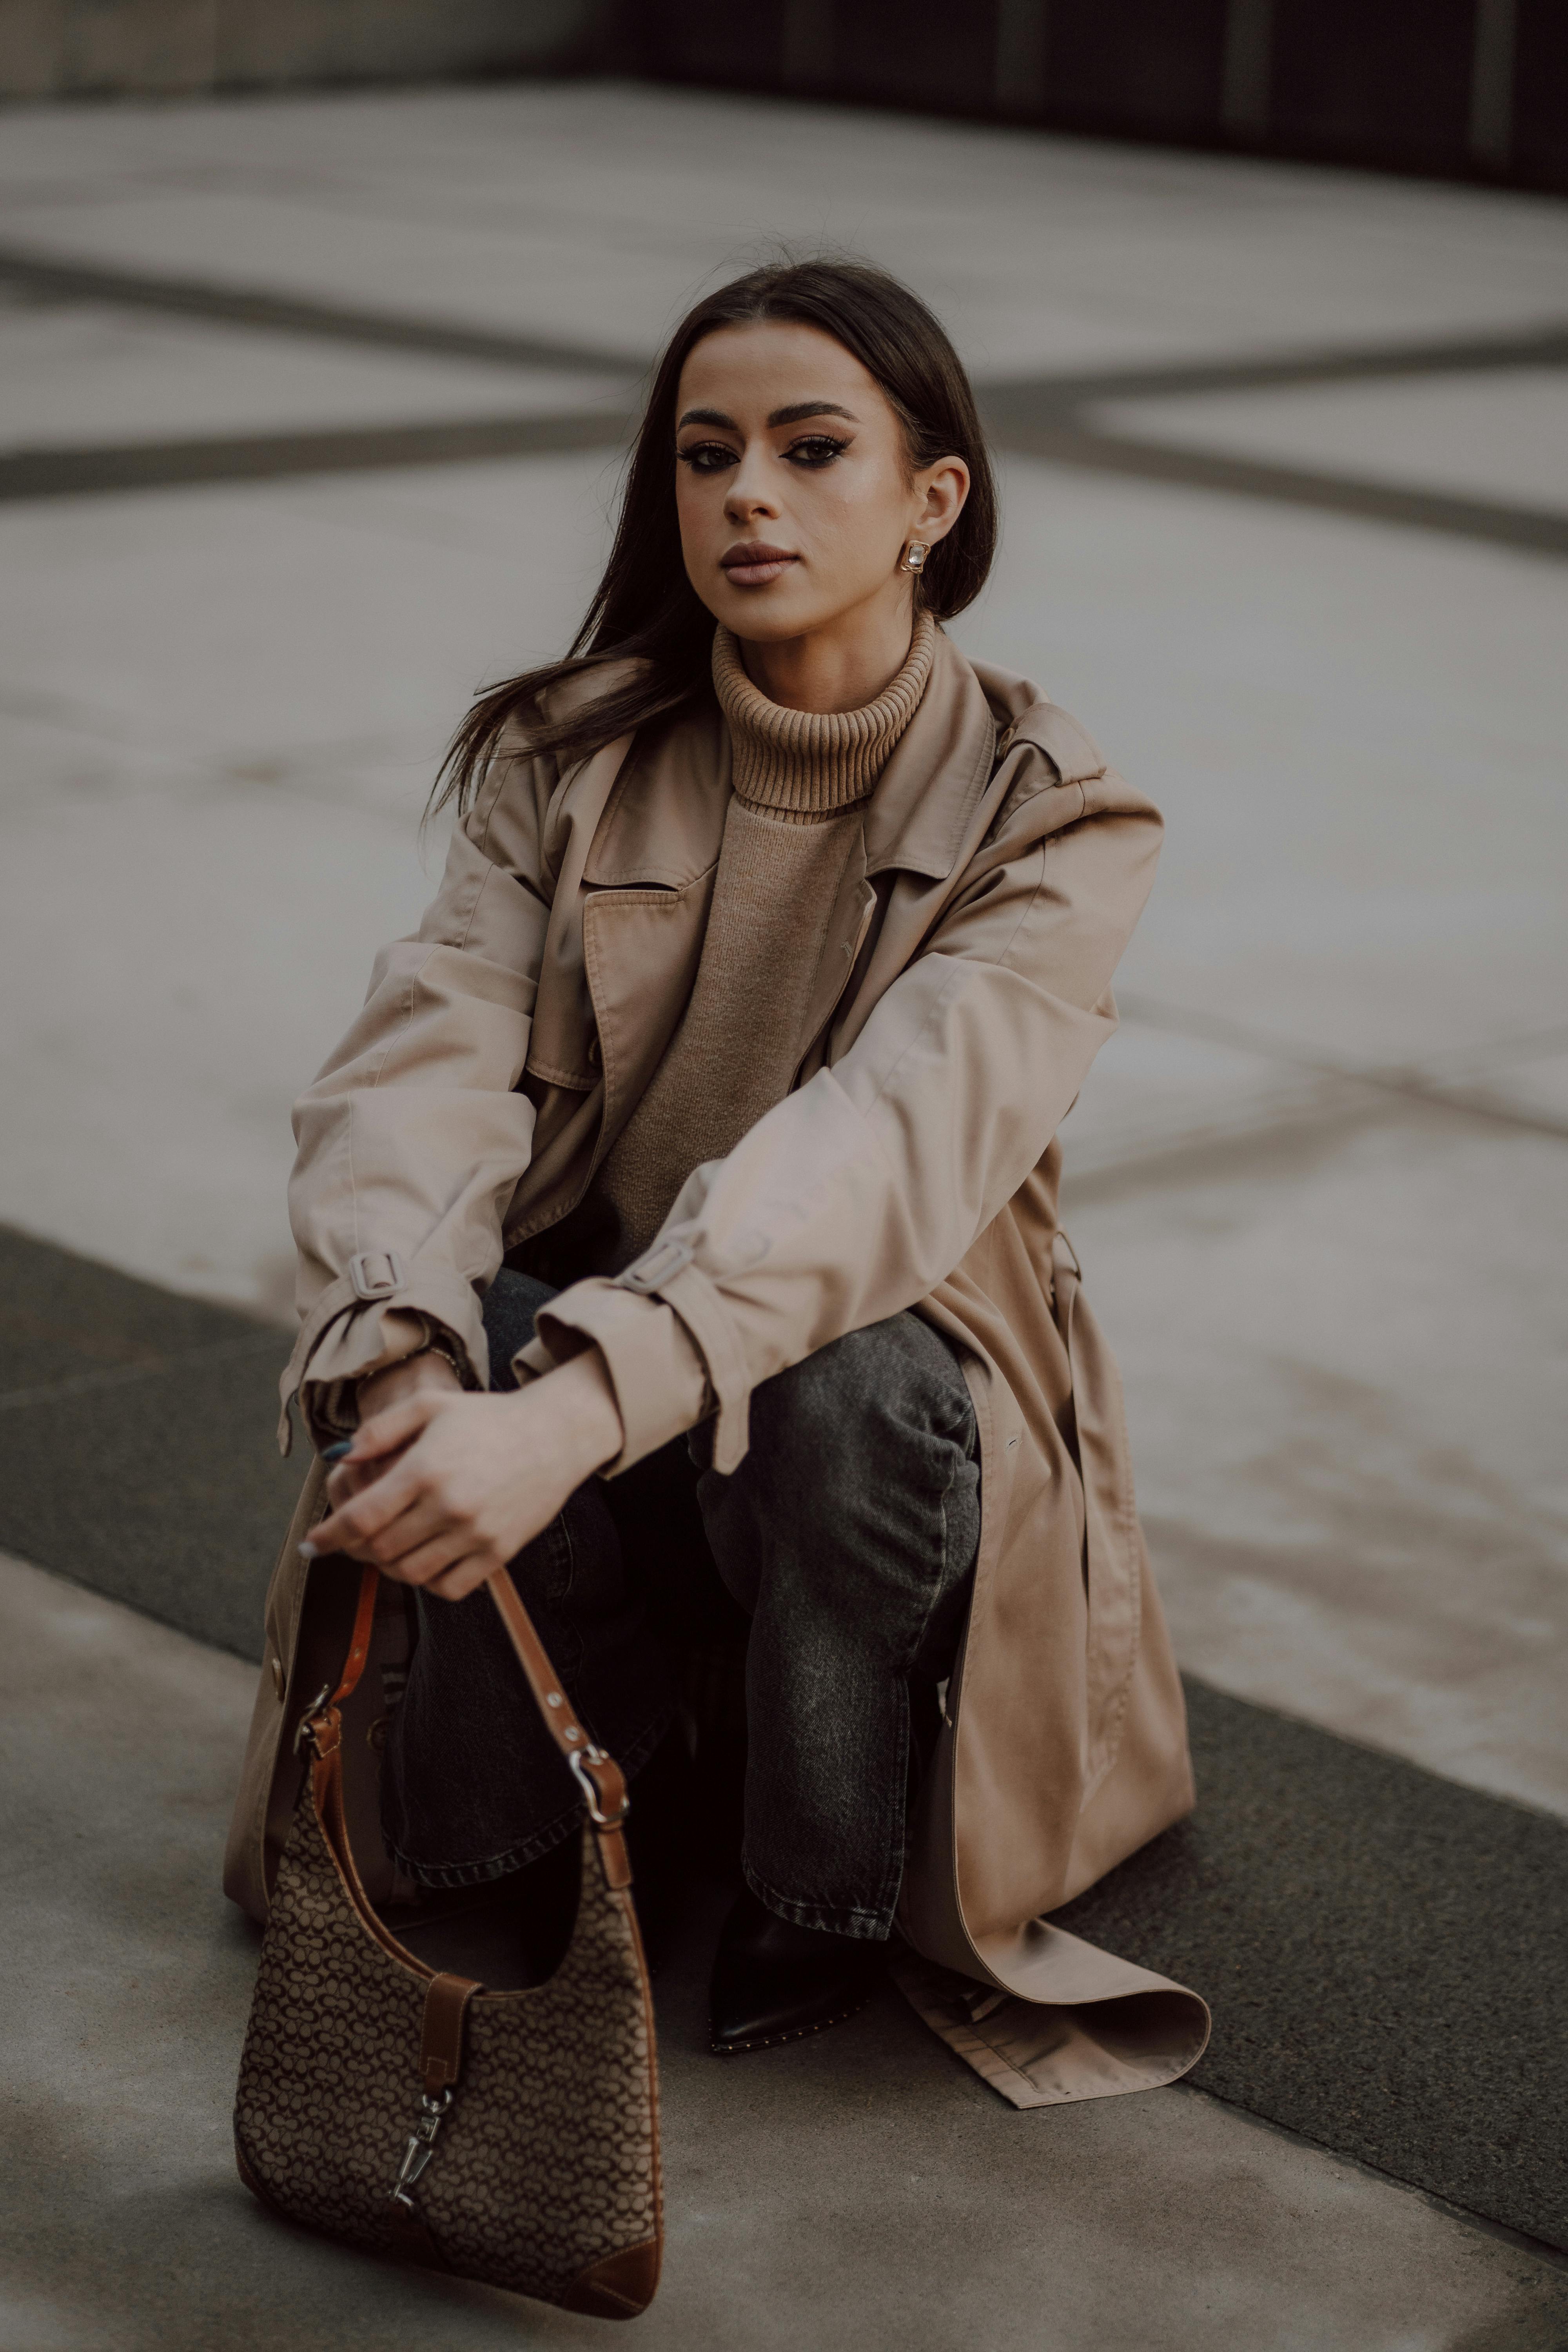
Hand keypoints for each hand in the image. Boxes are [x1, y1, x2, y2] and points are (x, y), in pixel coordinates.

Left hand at [307, 1350, 623, 1601]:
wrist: (556, 1434)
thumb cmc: (487, 1417)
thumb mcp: (431, 1406)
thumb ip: (380, 1430)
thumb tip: (340, 1457)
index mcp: (426, 1469)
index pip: (361, 1518)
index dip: (329, 1536)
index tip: (312, 1543)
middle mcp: (449, 1506)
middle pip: (380, 1550)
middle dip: (355, 1550)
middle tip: (350, 1542)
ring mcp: (476, 1533)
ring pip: (411, 1573)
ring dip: (388, 1567)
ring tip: (386, 1549)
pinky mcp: (498, 1552)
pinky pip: (449, 1587)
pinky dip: (428, 1582)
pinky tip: (424, 1561)